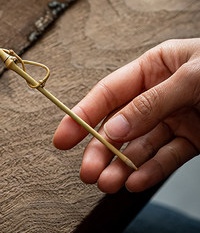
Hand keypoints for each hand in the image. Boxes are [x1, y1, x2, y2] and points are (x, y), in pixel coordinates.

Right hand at [53, 39, 199, 192]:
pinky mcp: (193, 139)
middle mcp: (159, 94)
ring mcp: (176, 118)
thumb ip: (150, 103)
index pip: (108, 92)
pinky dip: (151, 171)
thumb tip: (114, 128)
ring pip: (140, 145)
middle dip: (101, 148)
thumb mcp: (190, 77)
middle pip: (120, 124)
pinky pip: (167, 157)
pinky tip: (135, 181)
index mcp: (153, 67)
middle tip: (88, 171)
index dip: (82, 113)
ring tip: (108, 183)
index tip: (63, 136)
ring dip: (123, 165)